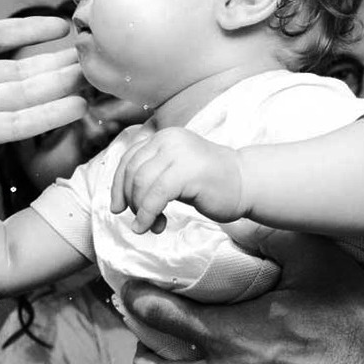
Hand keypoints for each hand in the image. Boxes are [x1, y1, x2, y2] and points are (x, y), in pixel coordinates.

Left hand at [0, 0, 85, 200]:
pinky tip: (75, 105)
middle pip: (19, 69)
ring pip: (24, 94)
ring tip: (91, 73)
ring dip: (58, 84)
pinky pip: (13, 124)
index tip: (60, 24)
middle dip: (54, 61)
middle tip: (89, 50)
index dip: (28, 32)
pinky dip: (45, 116)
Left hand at [111, 127, 245, 233]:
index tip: (118, 208)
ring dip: (140, 210)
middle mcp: (169, 139)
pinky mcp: (188, 171)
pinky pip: (156, 195)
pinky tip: (151, 226)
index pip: (128, 159)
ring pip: (141, 183)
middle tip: (139, 220)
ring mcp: (179, 153)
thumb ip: (152, 175)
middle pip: (132, 171)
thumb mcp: (174, 171)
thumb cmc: (209, 183)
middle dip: (130, 200)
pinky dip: (148, 214)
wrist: (245, 183)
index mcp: (164, 137)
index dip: (118, 186)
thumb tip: (120, 198)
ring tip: (151, 225)